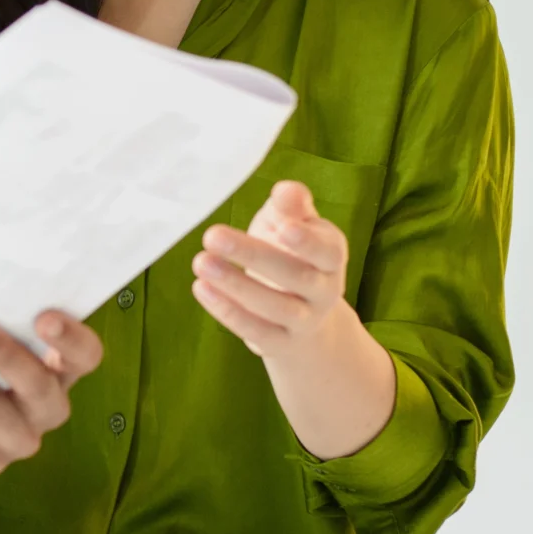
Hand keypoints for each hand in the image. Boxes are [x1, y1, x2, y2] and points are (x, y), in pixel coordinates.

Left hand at [191, 181, 352, 361]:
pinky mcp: (280, 343)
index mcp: (331, 256)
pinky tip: (201, 288)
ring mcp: (305, 321)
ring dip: (235, 285)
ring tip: (201, 262)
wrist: (305, 318)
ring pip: (275, 307)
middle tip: (212, 235)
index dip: (308, 241)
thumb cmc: (291, 255)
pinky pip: (256, 331)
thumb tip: (287, 190)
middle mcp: (325, 291)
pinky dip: (227, 311)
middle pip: (295, 275)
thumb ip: (291, 207)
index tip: (282, 226)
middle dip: (253, 255)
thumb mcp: (293, 225)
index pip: (327, 250)